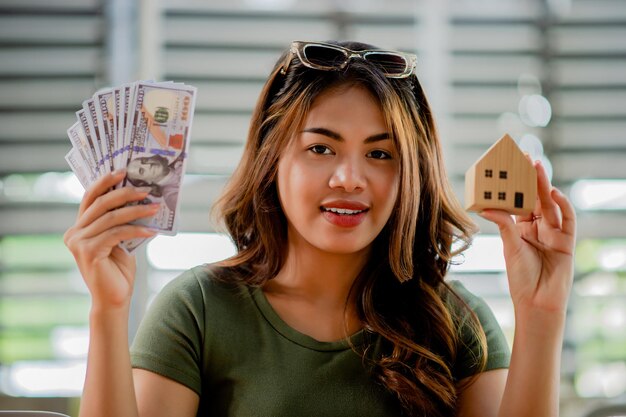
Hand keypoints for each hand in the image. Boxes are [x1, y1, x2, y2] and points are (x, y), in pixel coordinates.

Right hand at [64, 170, 157, 310]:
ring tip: (155, 208)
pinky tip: (152, 230)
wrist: (115, 299)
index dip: (104, 182)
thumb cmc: (119, 269)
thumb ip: (122, 221)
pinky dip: (136, 229)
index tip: (123, 171)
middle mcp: (73, 233)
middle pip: (100, 204)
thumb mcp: (121, 239)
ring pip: (110, 218)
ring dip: (136, 211)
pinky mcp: (88, 252)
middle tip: (146, 189)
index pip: (90, 198)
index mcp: (79, 227)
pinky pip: (116, 233)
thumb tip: (142, 197)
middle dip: (124, 193)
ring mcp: (78, 243)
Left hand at [479, 161, 575, 315]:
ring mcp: (554, 234)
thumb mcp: (510, 247)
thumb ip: (504, 225)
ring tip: (536, 168)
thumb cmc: (520, 278)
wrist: (536, 303)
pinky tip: (554, 193)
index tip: (509, 166)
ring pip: (550, 205)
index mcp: (522, 228)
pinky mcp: (567, 242)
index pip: (520, 201)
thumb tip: (487, 207)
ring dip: (544, 186)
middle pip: (536, 198)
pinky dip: (562, 206)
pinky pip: (567, 220)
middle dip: (531, 178)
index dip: (516, 185)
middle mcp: (538, 228)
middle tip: (525, 158)